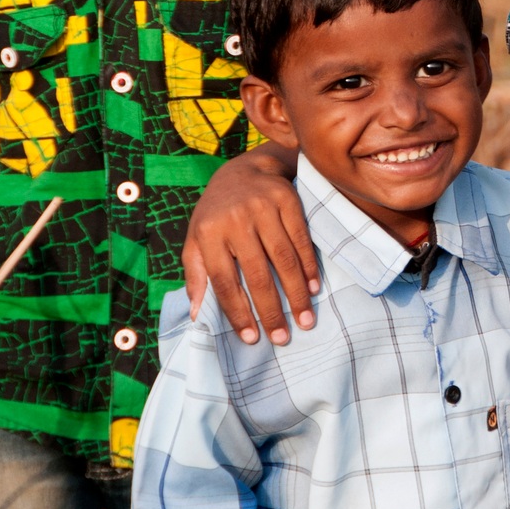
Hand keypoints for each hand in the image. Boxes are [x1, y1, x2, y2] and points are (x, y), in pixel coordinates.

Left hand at [182, 146, 318, 345]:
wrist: (242, 170)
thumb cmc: (215, 214)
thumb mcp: (196, 240)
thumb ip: (196, 275)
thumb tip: (197, 316)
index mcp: (209, 233)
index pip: (223, 280)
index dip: (237, 311)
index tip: (250, 338)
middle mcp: (235, 219)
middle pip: (257, 273)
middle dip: (271, 309)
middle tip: (282, 338)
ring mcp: (263, 208)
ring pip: (283, 259)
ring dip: (296, 294)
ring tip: (305, 320)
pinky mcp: (287, 200)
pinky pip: (301, 240)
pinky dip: (309, 267)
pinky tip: (313, 288)